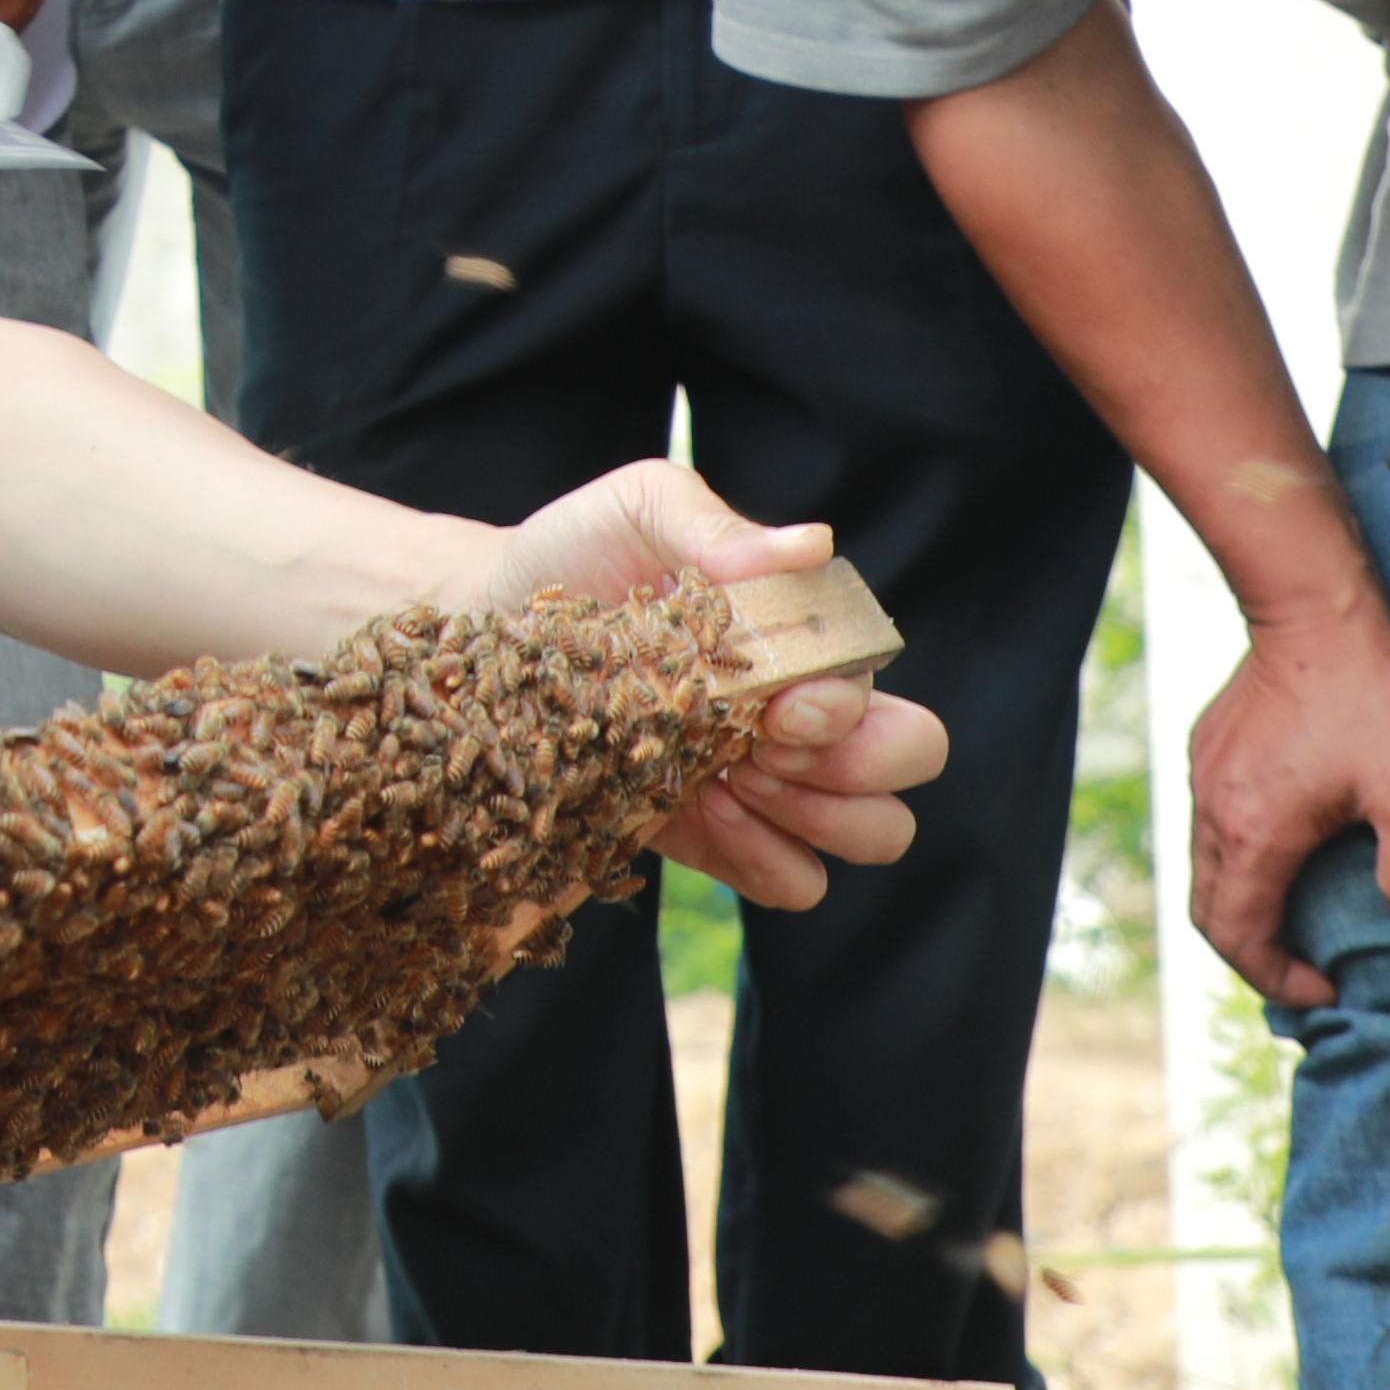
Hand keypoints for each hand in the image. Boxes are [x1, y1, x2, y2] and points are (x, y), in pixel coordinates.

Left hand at [437, 465, 948, 907]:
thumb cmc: (578, 552)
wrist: (487, 619)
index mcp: (803, 639)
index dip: (847, 712)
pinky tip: (704, 813)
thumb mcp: (641, 507)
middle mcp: (801, 713)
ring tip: (732, 780)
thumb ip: (718, 527)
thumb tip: (814, 546)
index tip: (776, 703)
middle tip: (762, 747)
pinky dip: (765, 861)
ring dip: (814, 822)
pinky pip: (789, 881)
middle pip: (903, 768)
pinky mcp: (711, 835)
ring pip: (867, 836)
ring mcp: (763, 781)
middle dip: (852, 772)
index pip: (882, 692)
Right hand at [1188, 589, 1389, 1007]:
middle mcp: (1216, 812)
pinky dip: (1243, 858)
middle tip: (1308, 967)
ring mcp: (1206, 776)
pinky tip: (1290, 840)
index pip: (1240, 938)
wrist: (1318, 608)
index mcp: (1256, 836)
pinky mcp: (1211, 746)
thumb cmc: (1370, 698)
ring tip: (1301, 912)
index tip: (1327, 988)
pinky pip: (1213, 823)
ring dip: (1249, 903)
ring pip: (1209, 867)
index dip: (1279, 979)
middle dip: (1254, 952)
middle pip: (1210, 910)